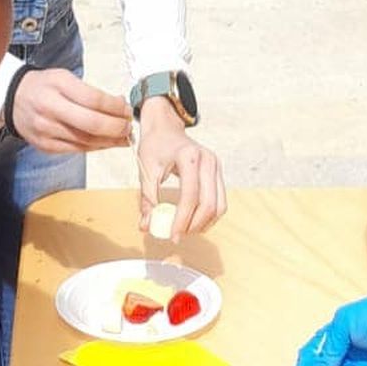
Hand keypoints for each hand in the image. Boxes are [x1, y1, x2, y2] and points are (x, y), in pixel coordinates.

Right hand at [11, 67, 131, 154]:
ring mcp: (47, 130)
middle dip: (116, 128)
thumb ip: (90, 92)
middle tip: (128, 127)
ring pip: (86, 141)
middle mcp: (50, 109)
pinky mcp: (46, 146)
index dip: (115, 107)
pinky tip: (106, 143)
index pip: (94, 100)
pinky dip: (96, 147)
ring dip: (109, 141)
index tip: (126, 109)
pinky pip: (77, 149)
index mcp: (57, 86)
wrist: (14, 100)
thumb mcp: (64, 78)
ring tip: (123, 137)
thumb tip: (119, 104)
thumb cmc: (45, 87)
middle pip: (92, 124)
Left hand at [136, 99, 225, 239]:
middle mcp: (207, 160)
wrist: (165, 129)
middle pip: (209, 204)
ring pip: (218, 206)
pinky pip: (220, 202)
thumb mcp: (146, 172)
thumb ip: (148, 201)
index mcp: (188, 156)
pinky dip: (209, 217)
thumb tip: (147, 226)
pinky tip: (194, 222)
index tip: (172, 235)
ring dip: (204, 224)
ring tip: (186, 230)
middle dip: (194, 225)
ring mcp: (216, 166)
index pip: (190, 196)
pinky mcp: (218, 173)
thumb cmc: (155, 146)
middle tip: (178, 235)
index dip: (182, 220)